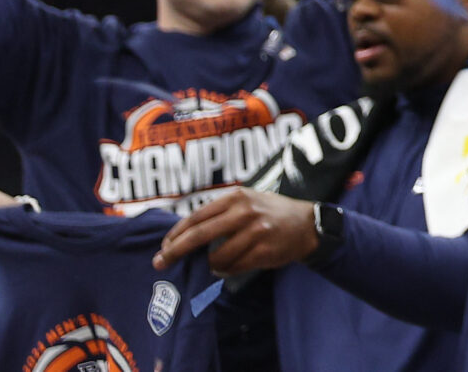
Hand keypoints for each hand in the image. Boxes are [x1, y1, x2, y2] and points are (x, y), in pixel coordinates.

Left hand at [153, 189, 318, 273]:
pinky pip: (234, 267)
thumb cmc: (269, 213)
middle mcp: (245, 212)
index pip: (196, 217)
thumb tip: (183, 235)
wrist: (308, 224)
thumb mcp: (246, 202)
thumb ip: (219, 214)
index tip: (163, 248)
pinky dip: (225, 271)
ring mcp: (256, 232)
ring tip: (211, 265)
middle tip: (160, 263)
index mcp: (236, 197)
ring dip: (208, 265)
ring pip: (217, 257)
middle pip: (199, 235)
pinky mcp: (264, 251)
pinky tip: (227, 267)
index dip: (176, 235)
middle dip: (175, 252)